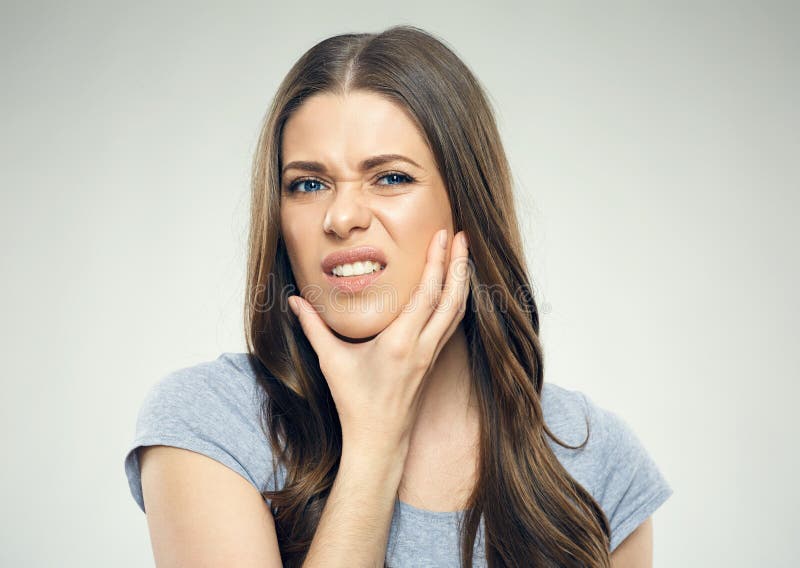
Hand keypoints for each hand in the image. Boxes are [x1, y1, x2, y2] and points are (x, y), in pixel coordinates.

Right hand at [287, 229, 471, 456]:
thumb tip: (294, 301)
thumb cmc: (355, 402)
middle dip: (459, 264)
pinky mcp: (434, 361)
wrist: (379, 440)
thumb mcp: (331, 361)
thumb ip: (313, 327)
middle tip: (461, 236)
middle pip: (452, 298)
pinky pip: (452, 325)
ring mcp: (432, 355)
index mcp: (401, 342)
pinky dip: (456, 302)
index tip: (443, 236)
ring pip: (457, 311)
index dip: (438, 262)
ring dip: (462, 281)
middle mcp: (423, 346)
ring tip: (462, 255)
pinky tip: (454, 289)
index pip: (427, 294)